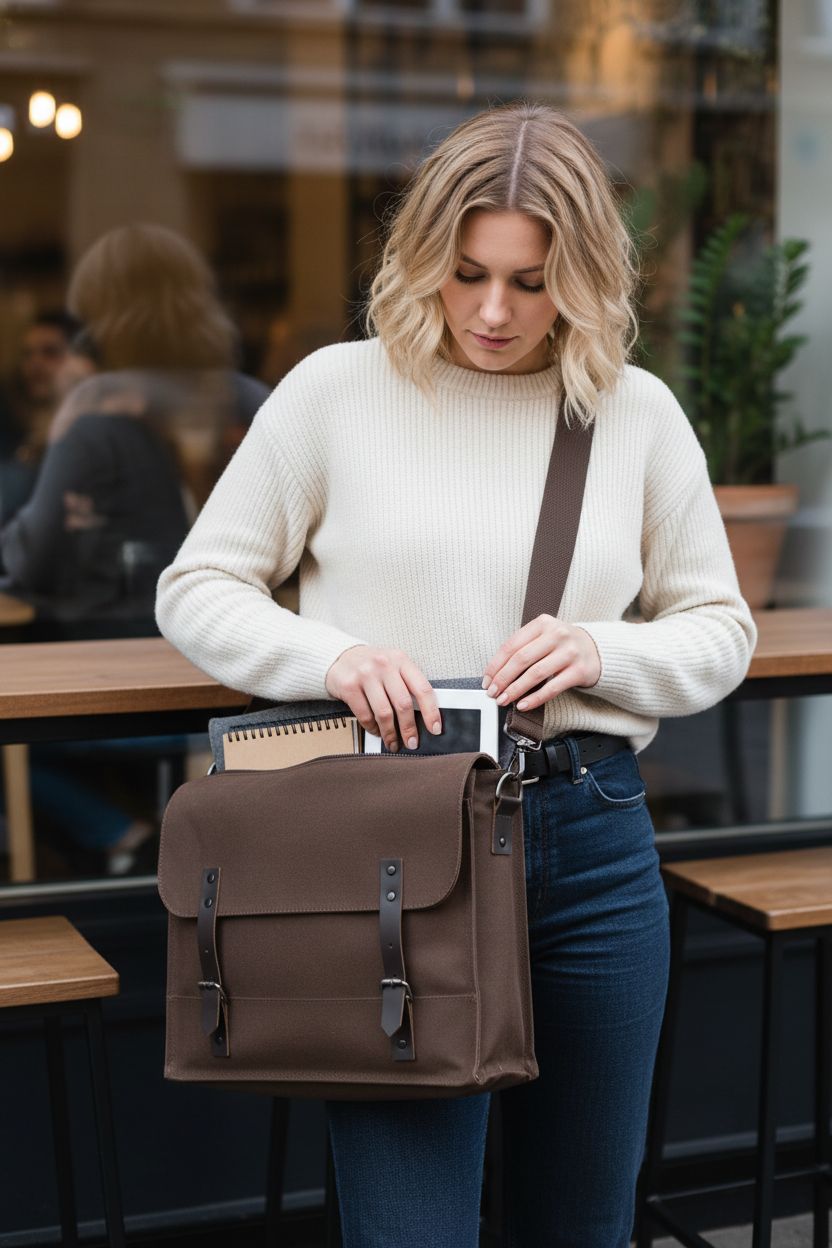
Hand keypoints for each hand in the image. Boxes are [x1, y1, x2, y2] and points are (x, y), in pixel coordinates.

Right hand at [325, 645, 441, 752]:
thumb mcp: (393, 666)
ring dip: (390, 733)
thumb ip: (407, 684)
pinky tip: (376, 731)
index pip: (422, 688)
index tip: (435, 729)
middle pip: (403, 704)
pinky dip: (372, 728)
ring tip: (393, 742)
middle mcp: (385, 665)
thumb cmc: (372, 666)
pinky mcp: (350, 686)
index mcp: (401, 660)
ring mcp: (366, 674)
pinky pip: (365, 715)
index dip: (431, 712)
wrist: (340, 657)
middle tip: (412, 742)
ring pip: (384, 713)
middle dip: (409, 728)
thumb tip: (423, 717)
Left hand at [481, 615, 600, 711]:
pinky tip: (523, 705)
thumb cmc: (562, 645)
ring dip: (515, 690)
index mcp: (543, 623)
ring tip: (504, 700)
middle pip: (521, 659)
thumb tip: (495, 674)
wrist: (596, 650)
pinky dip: (535, 698)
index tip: (486, 680)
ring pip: (535, 673)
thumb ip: (522, 648)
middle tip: (492, 693)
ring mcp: (570, 652)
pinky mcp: (579, 670)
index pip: (512, 645)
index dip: (496, 665)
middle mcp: (557, 635)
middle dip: (503, 679)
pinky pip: (552, 687)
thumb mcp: (543, 636)